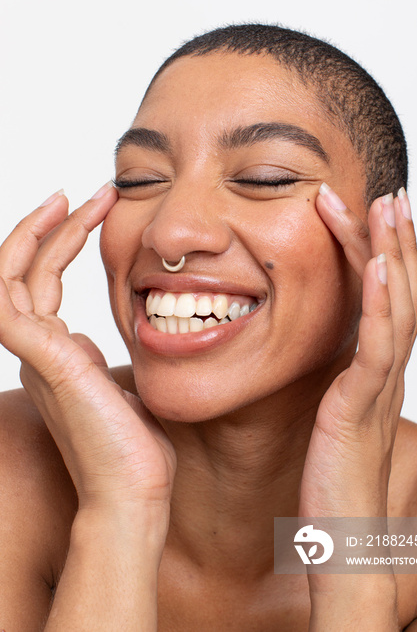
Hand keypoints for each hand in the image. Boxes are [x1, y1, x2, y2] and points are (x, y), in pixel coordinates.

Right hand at [0, 185, 175, 513]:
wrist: (134, 490)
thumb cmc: (137, 446)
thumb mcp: (128, 382)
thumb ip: (116, 355)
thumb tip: (134, 331)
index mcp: (59, 354)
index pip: (47, 285)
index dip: (67, 244)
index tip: (100, 210)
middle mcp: (40, 350)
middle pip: (29, 272)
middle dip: (57, 227)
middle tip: (91, 192)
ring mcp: (35, 354)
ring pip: (12, 275)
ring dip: (40, 231)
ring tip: (75, 198)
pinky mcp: (42, 357)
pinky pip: (8, 296)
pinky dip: (24, 255)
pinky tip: (58, 221)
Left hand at [298, 185, 416, 628]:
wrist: (344, 544)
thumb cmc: (329, 483)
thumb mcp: (327, 420)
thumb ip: (324, 386)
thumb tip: (303, 358)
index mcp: (372, 373)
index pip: (384, 301)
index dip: (383, 255)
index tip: (370, 213)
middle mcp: (384, 373)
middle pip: (402, 292)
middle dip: (397, 240)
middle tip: (391, 192)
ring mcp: (379, 388)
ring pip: (397, 307)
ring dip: (394, 253)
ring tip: (388, 206)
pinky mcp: (362, 408)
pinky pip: (380, 345)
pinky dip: (384, 301)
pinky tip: (379, 264)